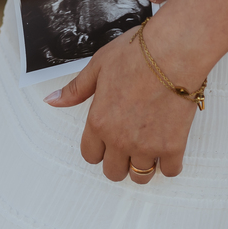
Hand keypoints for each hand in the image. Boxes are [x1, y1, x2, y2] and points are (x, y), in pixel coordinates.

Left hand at [46, 24, 199, 183]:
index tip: (106, 141)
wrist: (174, 51)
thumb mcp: (98, 66)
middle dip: (118, 161)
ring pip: (140, 176)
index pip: (90, 155)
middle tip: (127, 146)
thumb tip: (53, 100)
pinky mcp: (172, 145)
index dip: (98, 149)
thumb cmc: (139, 54)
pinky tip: (168, 149)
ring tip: (148, 148)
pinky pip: (169, 171)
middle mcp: (120, 139)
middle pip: (113, 172)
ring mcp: (147, 145)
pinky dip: (169, 163)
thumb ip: (76, 89)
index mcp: (99, 121)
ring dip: (143, 165)